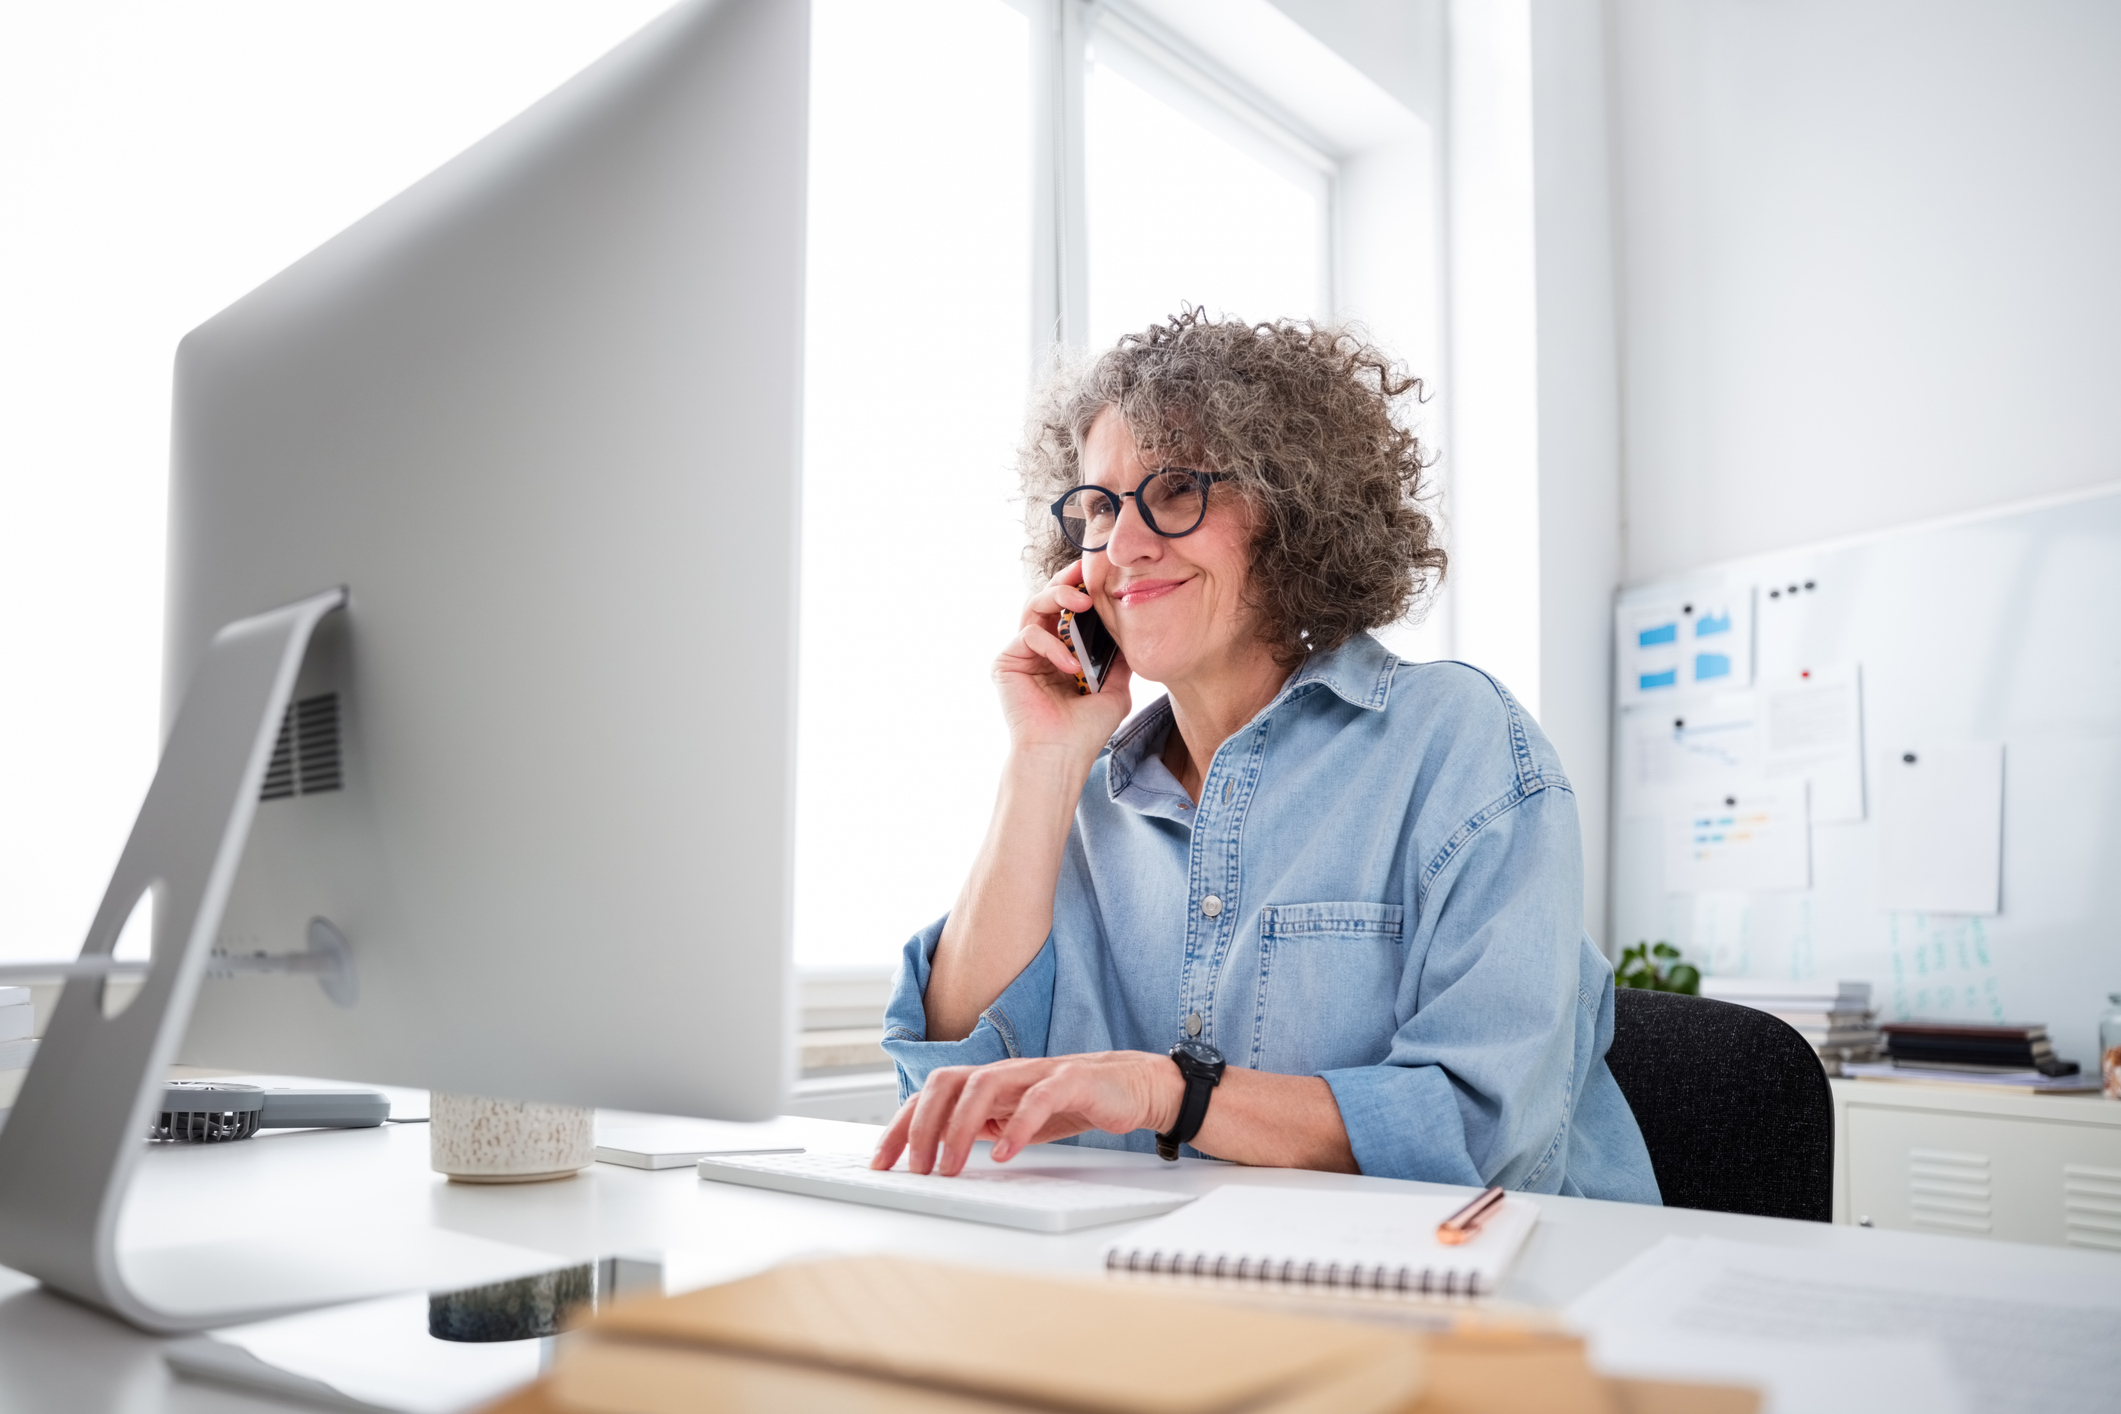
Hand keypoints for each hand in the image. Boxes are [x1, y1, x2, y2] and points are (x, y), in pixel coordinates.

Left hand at [869, 1052, 1183, 1175]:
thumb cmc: (1071, 1103)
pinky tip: (1004, 1152)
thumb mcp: (1015, 1121)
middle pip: (946, 1083)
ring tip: (949, 1166)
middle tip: (915, 1169)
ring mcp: (1036, 1072)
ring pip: (983, 1084)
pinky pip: (1038, 1097)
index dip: (901, 1127)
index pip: (930, 1096)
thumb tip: (937, 1153)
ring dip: (959, 1127)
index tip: (881, 1163)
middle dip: (922, 1126)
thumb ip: (980, 1128)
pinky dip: (1017, 1125)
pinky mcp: (1071, 1080)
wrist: (1132, 1086)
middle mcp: (1005, 1072)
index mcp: (987, 1083)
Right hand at [994, 563, 1134, 766]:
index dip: (1082, 587)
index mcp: (1064, 650)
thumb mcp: (1115, 688)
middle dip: (1067, 580)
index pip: (1070, 609)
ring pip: (1033, 606)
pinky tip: (1070, 666)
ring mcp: (1022, 654)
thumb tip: (1133, 628)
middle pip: (1048, 598)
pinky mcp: (1006, 662)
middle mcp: (1041, 648)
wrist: (1060, 756)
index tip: (1102, 572)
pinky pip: (1027, 635)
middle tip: (1087, 571)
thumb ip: (1119, 658)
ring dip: (1058, 596)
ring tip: (1082, 604)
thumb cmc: (1086, 730)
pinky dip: (1051, 645)